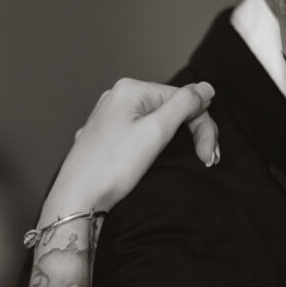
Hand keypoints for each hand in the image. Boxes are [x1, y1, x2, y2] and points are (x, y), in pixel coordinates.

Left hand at [41, 78, 216, 224]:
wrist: (77, 199)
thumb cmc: (110, 168)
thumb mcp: (155, 132)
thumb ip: (184, 105)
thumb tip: (206, 87)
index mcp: (130, 90)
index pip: (183, 99)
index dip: (202, 126)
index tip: (208, 155)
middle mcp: (118, 98)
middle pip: (171, 109)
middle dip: (193, 133)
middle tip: (205, 159)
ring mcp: (110, 117)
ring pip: (158, 123)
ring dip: (178, 141)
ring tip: (191, 160)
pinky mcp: (107, 137)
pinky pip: (142, 133)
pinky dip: (158, 146)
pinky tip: (161, 162)